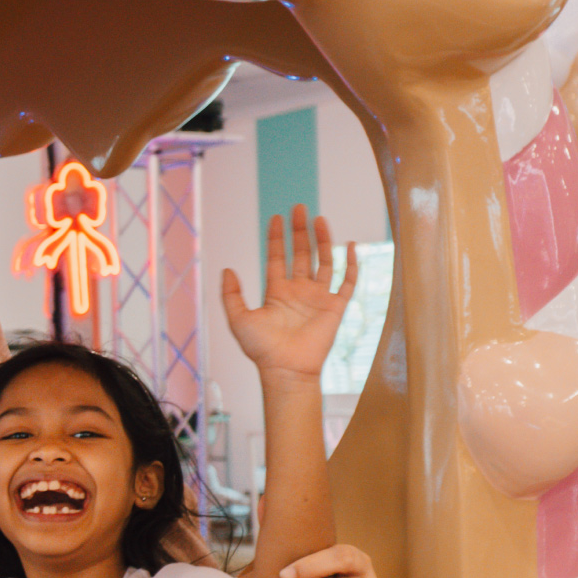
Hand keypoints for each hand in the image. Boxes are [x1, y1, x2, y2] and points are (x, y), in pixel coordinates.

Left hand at [222, 205, 356, 380]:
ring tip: (319, 219)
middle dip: (300, 232)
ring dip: (322, 241)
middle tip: (299, 208)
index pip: (278, 258)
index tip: (276, 218)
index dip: (277, 238)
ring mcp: (318, 298)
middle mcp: (299, 292)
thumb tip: (227, 269)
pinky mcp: (335, 307)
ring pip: (323, 262)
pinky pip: (347, 282)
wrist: (286, 369)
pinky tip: (350, 245)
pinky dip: (351, 264)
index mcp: (277, 292)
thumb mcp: (238, 319)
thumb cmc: (262, 349)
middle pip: (301, 254)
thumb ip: (231, 295)